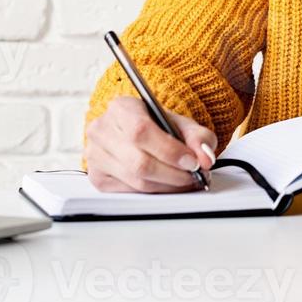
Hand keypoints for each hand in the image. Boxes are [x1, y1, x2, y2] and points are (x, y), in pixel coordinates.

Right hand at [84, 96, 217, 192]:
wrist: (136, 132)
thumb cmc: (156, 126)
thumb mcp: (180, 123)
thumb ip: (199, 136)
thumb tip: (205, 157)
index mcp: (121, 108)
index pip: (141, 131)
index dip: (170, 151)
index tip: (193, 162)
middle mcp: (102, 130)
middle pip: (139, 162)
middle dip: (174, 174)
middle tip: (195, 175)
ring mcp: (96, 156)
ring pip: (136, 182)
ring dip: (168, 186)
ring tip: (187, 181)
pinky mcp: (98, 178)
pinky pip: (131, 193)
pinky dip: (155, 193)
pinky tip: (168, 186)